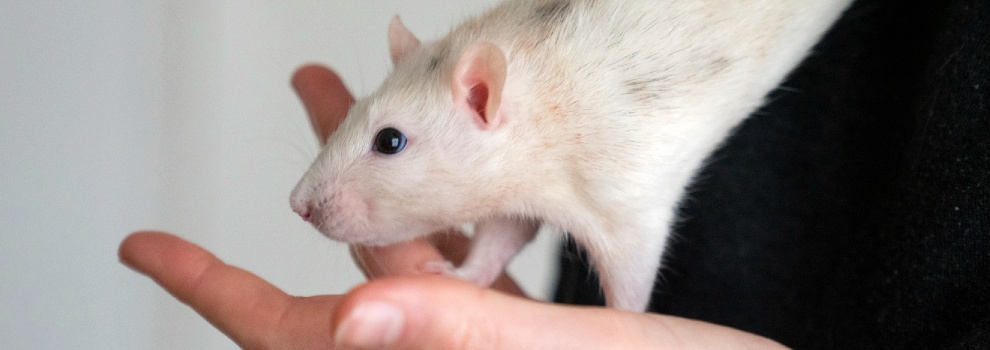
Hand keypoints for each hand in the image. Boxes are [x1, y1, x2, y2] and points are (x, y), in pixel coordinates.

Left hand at [118, 65, 784, 348]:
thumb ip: (456, 333)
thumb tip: (345, 324)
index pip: (290, 330)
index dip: (209, 287)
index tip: (140, 245)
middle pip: (349, 263)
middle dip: (324, 170)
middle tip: (306, 83)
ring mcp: (482, 341)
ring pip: (411, 244)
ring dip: (392, 162)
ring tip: (380, 83)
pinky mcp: (525, 325)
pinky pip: (468, 253)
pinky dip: (456, 193)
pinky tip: (459, 149)